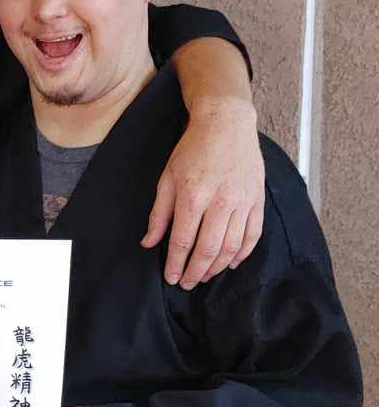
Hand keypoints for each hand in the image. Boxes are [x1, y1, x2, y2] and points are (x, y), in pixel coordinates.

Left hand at [141, 98, 263, 288]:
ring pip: (232, 247)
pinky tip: (231, 263)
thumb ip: (159, 214)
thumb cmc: (193, 150)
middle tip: (187, 283)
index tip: (171, 278)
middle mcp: (220, 202)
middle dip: (196, 271)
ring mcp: (242, 202)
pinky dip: (242, 253)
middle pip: (208, 249)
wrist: (226, 123)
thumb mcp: (167, 178)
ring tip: (205, 275)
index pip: (182, 241)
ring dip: (217, 267)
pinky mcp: (257, 200)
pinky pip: (253, 235)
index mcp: (193, 196)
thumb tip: (148, 242)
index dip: (176, 264)